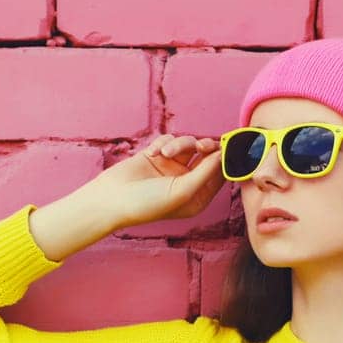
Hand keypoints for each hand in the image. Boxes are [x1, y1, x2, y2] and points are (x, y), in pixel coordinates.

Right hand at [92, 133, 226, 228]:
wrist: (111, 198)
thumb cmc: (148, 203)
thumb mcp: (183, 190)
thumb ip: (206, 172)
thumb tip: (224, 154)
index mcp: (197, 197)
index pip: (220, 174)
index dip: (226, 159)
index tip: (230, 145)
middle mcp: (186, 182)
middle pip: (207, 156)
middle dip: (205, 147)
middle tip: (201, 146)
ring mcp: (171, 168)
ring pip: (187, 144)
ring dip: (178, 144)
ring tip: (164, 153)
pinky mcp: (156, 156)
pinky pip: (169, 139)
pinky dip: (163, 143)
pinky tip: (152, 153)